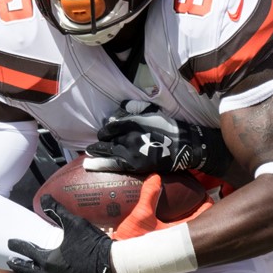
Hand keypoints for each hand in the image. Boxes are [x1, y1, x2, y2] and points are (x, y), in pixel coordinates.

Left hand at [7, 195, 119, 272]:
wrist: (111, 267)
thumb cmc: (92, 244)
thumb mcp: (74, 224)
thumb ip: (57, 211)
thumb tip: (44, 197)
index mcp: (47, 259)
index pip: (26, 250)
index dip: (17, 245)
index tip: (10, 242)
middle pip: (26, 271)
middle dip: (17, 265)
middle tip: (10, 262)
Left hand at [83, 100, 230, 176]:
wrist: (184, 146)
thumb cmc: (169, 128)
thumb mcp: (153, 112)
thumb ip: (135, 108)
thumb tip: (120, 108)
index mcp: (133, 122)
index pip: (111, 127)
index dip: (105, 130)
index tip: (103, 133)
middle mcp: (129, 136)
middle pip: (107, 139)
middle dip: (100, 142)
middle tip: (95, 144)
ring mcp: (131, 151)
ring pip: (107, 151)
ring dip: (96, 151)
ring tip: (89, 152)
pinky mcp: (134, 165)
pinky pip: (113, 164)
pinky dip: (99, 164)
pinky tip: (89, 164)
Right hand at [111, 174, 212, 239]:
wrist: (120, 259)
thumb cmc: (133, 241)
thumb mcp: (141, 215)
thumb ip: (149, 195)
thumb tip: (155, 176)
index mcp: (179, 234)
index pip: (201, 217)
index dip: (206, 205)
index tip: (206, 195)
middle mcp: (178, 241)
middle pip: (195, 222)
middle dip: (197, 210)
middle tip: (196, 197)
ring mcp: (170, 244)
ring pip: (184, 228)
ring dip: (186, 217)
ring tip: (182, 205)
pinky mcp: (160, 246)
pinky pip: (174, 232)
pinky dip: (174, 222)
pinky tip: (166, 216)